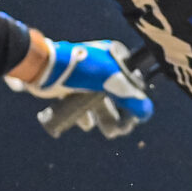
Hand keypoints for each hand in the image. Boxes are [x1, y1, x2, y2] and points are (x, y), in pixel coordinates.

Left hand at [7, 34, 153, 138]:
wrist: (44, 67)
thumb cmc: (80, 69)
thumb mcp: (110, 80)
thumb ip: (130, 97)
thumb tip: (146, 113)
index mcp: (115, 59)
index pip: (132, 83)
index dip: (135, 101)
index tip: (134, 118)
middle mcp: (102, 68)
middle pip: (117, 96)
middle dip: (120, 115)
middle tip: (121, 130)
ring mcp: (86, 79)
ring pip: (100, 103)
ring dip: (105, 118)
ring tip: (108, 131)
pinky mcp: (71, 89)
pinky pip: (82, 106)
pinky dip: (85, 117)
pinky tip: (86, 123)